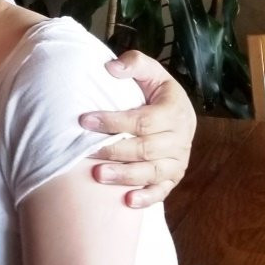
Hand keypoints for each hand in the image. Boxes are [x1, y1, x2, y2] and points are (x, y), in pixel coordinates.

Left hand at [81, 50, 195, 207]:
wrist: (176, 111)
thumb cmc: (155, 91)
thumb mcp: (150, 71)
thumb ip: (134, 63)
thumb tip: (111, 68)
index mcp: (174, 111)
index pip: (142, 120)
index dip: (112, 121)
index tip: (84, 120)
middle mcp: (179, 138)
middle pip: (145, 149)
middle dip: (114, 150)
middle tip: (86, 151)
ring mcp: (177, 160)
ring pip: (151, 172)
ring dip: (125, 176)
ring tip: (98, 175)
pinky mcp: (173, 177)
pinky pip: (162, 191)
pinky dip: (147, 198)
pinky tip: (128, 201)